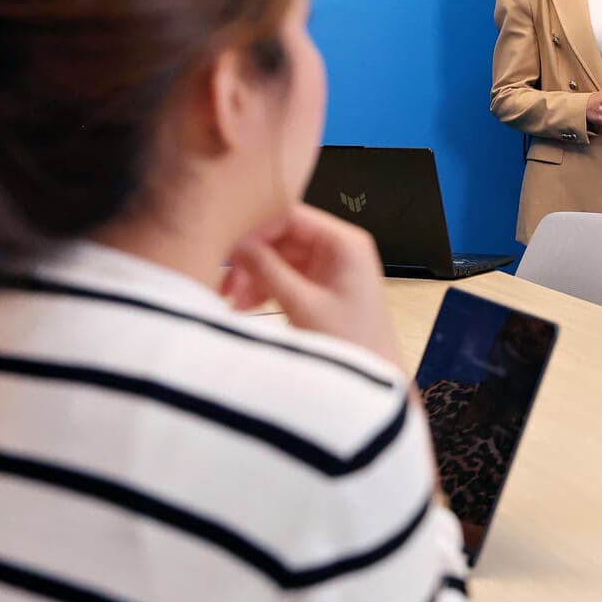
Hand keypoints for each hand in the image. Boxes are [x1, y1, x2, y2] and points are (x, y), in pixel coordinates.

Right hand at [222, 204, 402, 363]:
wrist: (374, 385)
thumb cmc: (351, 345)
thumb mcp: (304, 305)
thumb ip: (268, 271)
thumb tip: (237, 245)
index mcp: (344, 242)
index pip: (291, 216)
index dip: (257, 231)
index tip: (229, 251)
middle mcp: (339, 248)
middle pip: (283, 238)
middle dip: (253, 259)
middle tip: (227, 284)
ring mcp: (329, 269)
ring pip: (280, 259)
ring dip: (255, 276)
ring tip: (233, 301)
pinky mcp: (321, 289)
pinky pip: (285, 277)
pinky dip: (265, 288)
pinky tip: (245, 305)